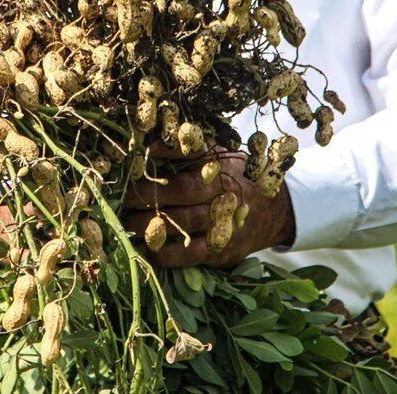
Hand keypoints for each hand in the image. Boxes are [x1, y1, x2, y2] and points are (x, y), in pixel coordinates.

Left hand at [123, 145, 295, 268]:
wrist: (275, 211)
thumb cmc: (234, 177)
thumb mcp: (220, 155)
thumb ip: (188, 148)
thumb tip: (149, 142)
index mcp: (221, 166)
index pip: (192, 153)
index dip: (166, 154)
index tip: (140, 155)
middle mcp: (224, 192)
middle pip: (182, 191)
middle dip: (147, 194)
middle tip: (121, 195)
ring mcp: (224, 222)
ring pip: (183, 223)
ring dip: (149, 223)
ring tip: (125, 221)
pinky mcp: (221, 249)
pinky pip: (188, 254)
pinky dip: (163, 253)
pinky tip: (143, 247)